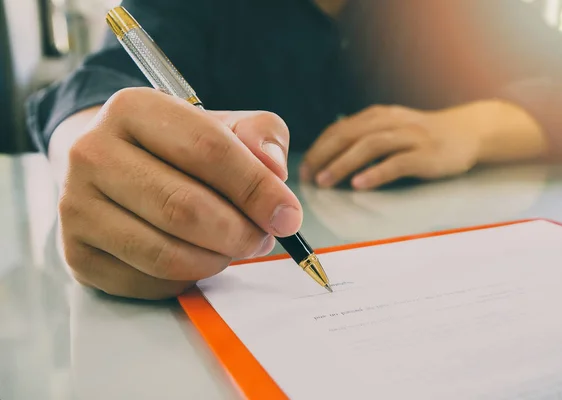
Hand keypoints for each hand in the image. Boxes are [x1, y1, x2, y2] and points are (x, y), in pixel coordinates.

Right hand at [53, 88, 300, 298]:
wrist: (113, 165)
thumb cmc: (178, 148)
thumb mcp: (224, 125)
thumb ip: (260, 136)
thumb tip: (275, 171)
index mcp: (133, 108)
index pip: (207, 150)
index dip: (257, 189)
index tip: (288, 216)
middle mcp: (92, 153)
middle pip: (184, 208)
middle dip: (240, 233)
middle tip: (263, 239)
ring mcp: (76, 207)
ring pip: (165, 253)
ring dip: (217, 260)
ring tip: (234, 247)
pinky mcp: (76, 254)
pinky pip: (148, 282)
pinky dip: (187, 279)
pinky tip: (197, 259)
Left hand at [300, 101, 546, 189]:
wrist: (467, 132)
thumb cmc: (422, 136)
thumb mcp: (391, 128)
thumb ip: (364, 137)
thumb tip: (328, 157)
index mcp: (378, 116)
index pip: (339, 129)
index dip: (318, 148)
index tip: (304, 169)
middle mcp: (391, 122)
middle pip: (349, 135)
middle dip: (324, 156)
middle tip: (308, 177)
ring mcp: (410, 137)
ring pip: (370, 146)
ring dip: (343, 164)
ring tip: (326, 181)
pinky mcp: (426, 155)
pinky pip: (397, 162)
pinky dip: (376, 173)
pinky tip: (360, 184)